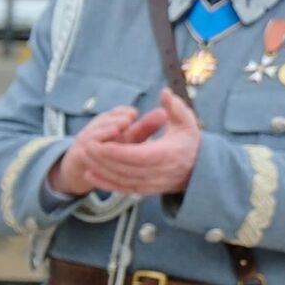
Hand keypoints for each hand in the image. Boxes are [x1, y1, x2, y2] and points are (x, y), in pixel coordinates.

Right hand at [49, 105, 141, 195]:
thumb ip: (146, 127)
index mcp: (107, 122)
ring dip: (103, 131)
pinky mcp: (77, 156)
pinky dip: (92, 149)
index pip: (115, 112)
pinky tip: (102, 149)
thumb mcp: (131, 138)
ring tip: (117, 130)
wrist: (84, 169)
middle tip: (128, 120)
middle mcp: (93, 129)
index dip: (123, 112)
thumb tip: (164, 113)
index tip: (134, 113)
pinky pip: (83, 152)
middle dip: (115, 119)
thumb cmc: (114, 150)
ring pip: (92, 134)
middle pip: (103, 120)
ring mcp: (83, 142)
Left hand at [79, 89, 201, 196]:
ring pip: (121, 179)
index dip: (115, 151)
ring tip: (84, 156)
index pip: (137, 155)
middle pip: (125, 168)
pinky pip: (122, 189)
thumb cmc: (189, 143)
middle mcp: (159, 173)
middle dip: (102, 158)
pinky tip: (90, 175)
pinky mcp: (147, 191)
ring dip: (100, 170)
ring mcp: (153, 184)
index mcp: (168, 155)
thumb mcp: (186, 122)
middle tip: (85, 145)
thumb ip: (175, 107)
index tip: (98, 142)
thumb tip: (165, 93)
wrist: (199, 169)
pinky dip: (105, 183)